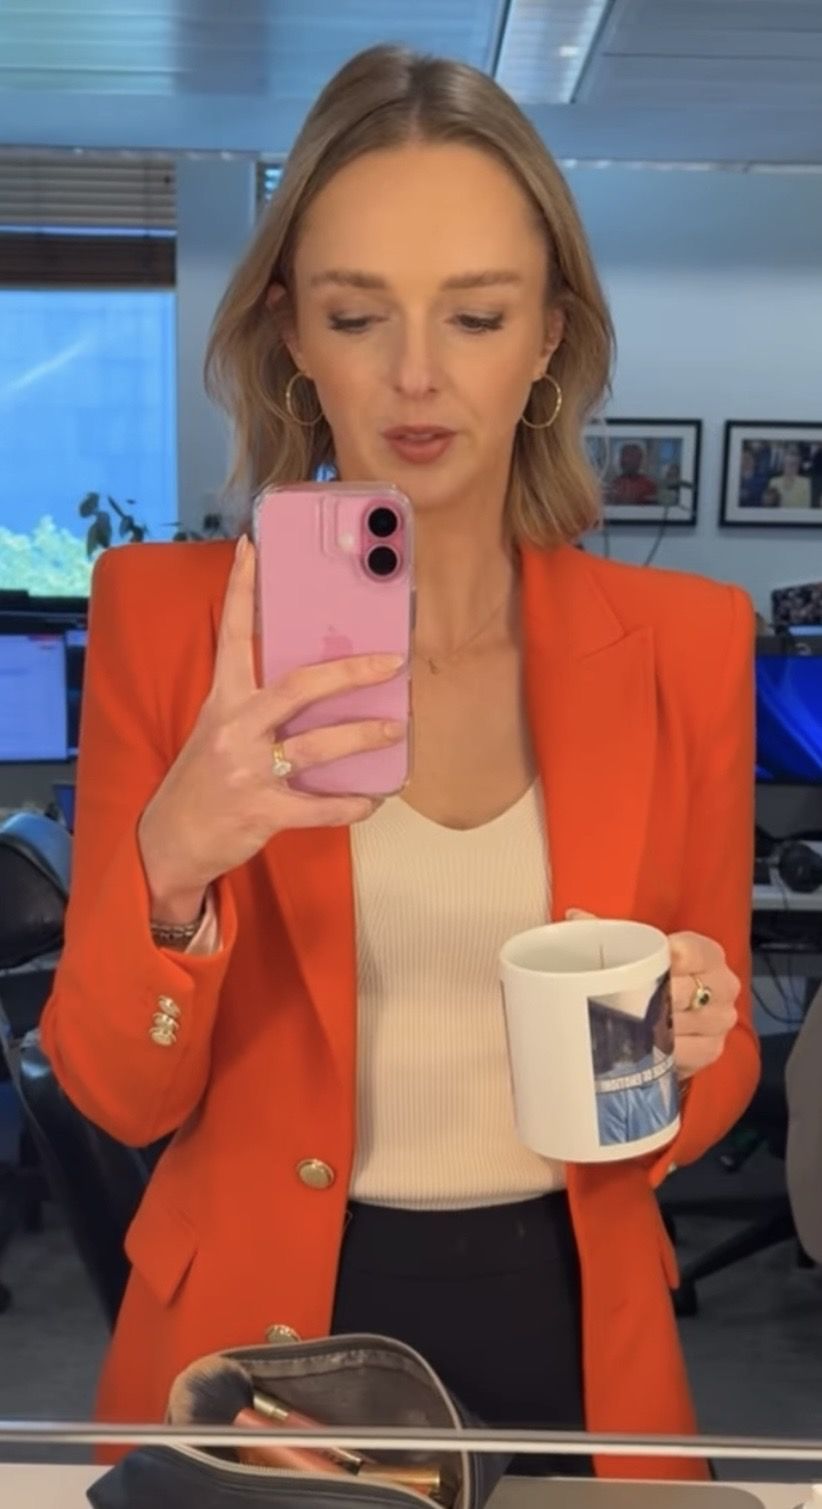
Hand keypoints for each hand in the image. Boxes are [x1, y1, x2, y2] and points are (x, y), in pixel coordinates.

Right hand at [138, 535, 405, 906]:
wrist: (171, 840)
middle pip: (296, 687)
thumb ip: (257, 703)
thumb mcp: (219, 729)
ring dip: (362, 736)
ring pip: (316, 746)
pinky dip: (351, 803)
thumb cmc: (205, 778)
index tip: (254, 546)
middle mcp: (234, 728)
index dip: (243, 590)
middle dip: (348, 672)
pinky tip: (374, 798)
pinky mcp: (261, 811)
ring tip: (395, 727)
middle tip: (392, 661)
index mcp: (223, 700)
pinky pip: (318, 806)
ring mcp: (247, 770)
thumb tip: (317, 677)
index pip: (233, 635)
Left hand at [565, 909, 739, 1081]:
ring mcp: (719, 1019)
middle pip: (685, 990)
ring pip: (685, 1023)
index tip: (642, 965)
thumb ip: (609, 931)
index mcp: (708, 953)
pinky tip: (642, 1046)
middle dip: (650, 997)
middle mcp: (722, 984)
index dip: (668, 958)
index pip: (693, 952)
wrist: (678, 1009)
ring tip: (623, 1024)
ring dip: (653, 1026)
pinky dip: (663, 1050)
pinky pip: (689, 1051)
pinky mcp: (712, 1048)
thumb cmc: (657, 973)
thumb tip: (575, 917)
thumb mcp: (637, 949)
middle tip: (617, 1000)